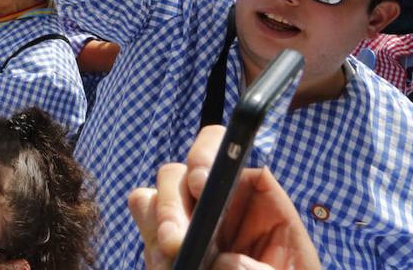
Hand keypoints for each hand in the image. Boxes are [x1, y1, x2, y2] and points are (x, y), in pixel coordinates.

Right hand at [128, 125, 320, 269]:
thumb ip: (267, 269)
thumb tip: (224, 262)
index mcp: (255, 199)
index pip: (225, 154)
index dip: (207, 156)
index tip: (200, 184)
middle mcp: (214, 203)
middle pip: (178, 175)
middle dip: (172, 205)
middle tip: (176, 244)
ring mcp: (185, 224)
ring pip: (151, 199)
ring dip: (156, 227)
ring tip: (168, 263)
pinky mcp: (164, 248)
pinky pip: (146, 233)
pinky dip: (150, 249)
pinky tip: (164, 268)